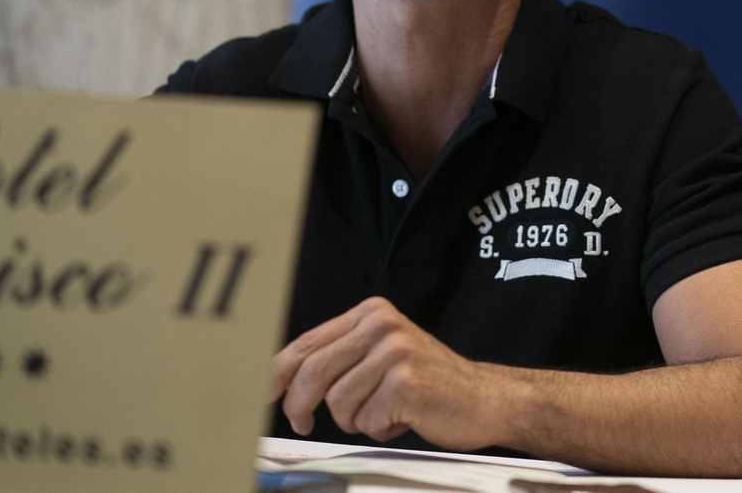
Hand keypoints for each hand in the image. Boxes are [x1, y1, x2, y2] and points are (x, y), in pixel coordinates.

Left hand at [270, 296, 503, 449]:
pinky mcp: (406, 381)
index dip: (275, 373)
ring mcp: (395, 351)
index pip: (308, 343)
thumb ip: (341, 358)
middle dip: (299, 406)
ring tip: (385, 411)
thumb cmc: (429, 384)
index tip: (259, 395)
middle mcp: (382, 325)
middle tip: (302, 424)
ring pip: (337, 401)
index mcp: (372, 313)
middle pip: (312, 370)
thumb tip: (282, 381)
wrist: (483, 399)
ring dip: (355, 419)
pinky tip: (404, 416)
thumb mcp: (383, 356)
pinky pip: (364, 419)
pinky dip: (379, 428)